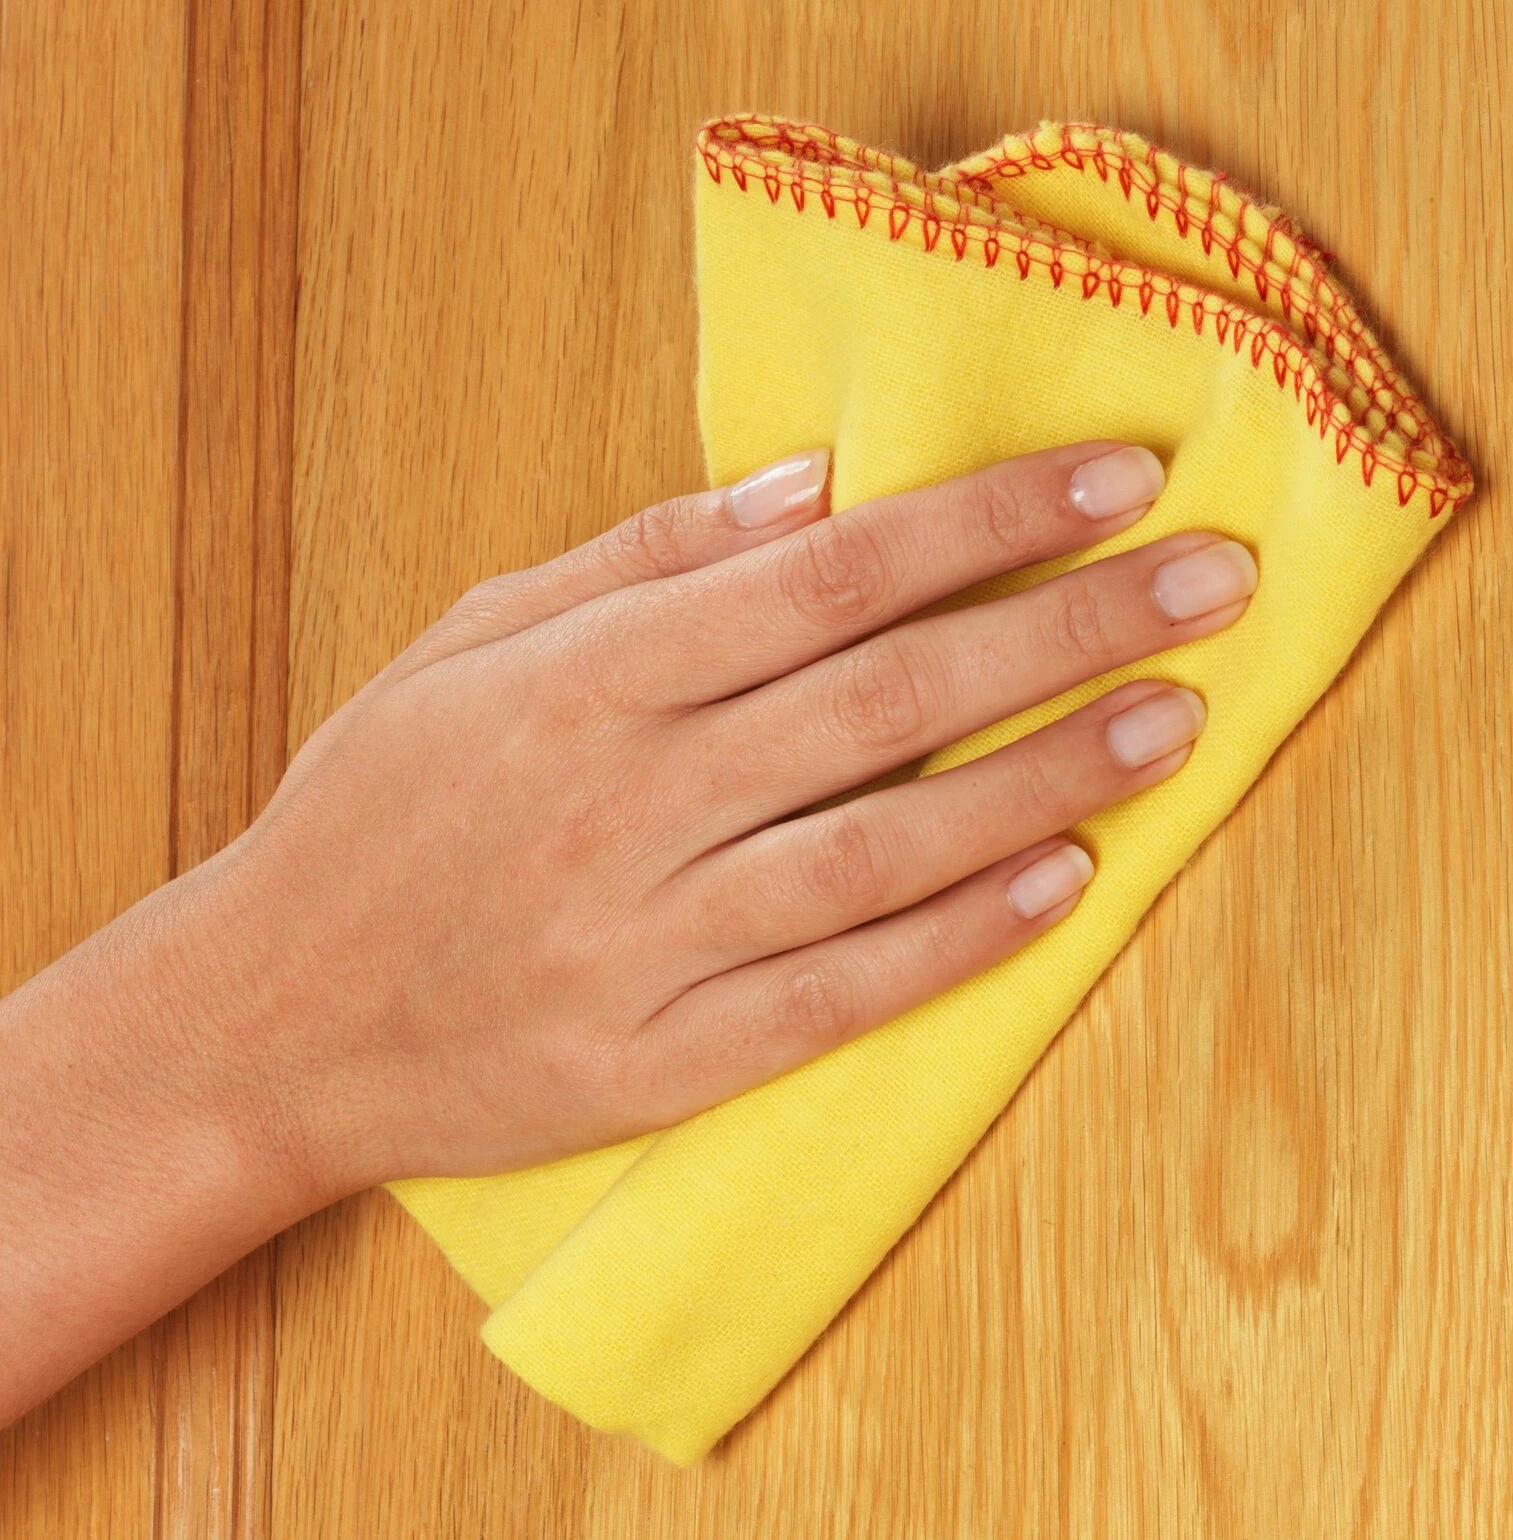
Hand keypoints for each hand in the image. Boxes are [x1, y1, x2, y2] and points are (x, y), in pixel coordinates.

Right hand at [213, 438, 1255, 1196]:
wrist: (266, 1020)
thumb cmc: (373, 812)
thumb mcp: (470, 643)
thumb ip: (640, 563)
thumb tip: (815, 485)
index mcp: (583, 678)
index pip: (829, 576)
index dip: (987, 520)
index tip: (1118, 477)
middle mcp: (625, 800)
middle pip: (889, 695)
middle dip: (1070, 626)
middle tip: (1218, 581)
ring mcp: (646, 941)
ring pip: (887, 845)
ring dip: (1049, 776)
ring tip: (1180, 721)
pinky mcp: (659, 1061)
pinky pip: (838, 992)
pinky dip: (959, 937)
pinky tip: (1067, 884)